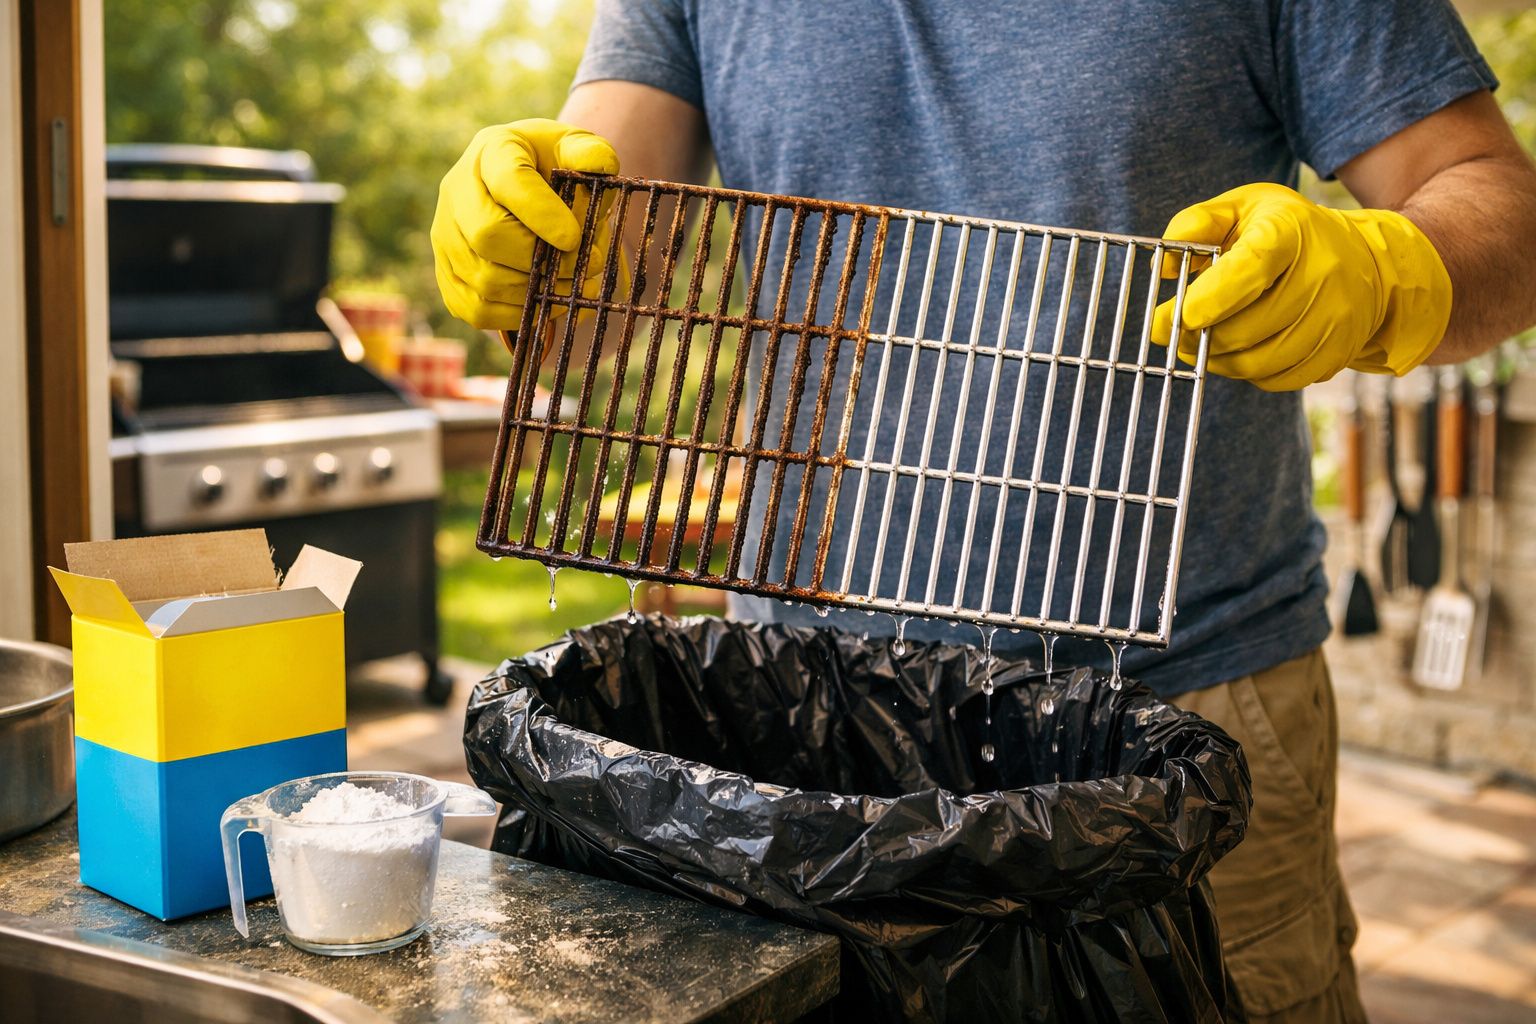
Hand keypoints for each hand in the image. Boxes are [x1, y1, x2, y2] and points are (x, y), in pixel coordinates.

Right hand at [432, 118, 620, 332]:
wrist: (529, 190)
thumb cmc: (556, 168)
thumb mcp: (576, 149)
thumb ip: (592, 153)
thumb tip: (600, 163)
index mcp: (491, 150)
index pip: (509, 182)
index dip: (543, 215)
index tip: (575, 238)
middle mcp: (457, 190)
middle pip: (486, 236)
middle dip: (540, 259)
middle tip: (581, 265)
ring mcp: (445, 234)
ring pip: (482, 278)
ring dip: (535, 291)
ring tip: (572, 284)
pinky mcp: (447, 272)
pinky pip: (475, 308)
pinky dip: (515, 315)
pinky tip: (544, 302)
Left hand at [1152, 183, 1451, 390]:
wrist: (1364, 259)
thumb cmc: (1287, 233)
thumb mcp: (1243, 208)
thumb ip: (1197, 224)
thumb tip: (1163, 265)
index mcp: (1290, 232)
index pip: (1249, 270)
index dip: (1210, 299)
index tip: (1179, 315)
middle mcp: (1322, 276)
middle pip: (1246, 327)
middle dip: (1199, 337)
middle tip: (1173, 333)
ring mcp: (1335, 319)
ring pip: (1258, 361)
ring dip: (1218, 359)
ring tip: (1203, 342)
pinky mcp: (1338, 353)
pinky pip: (1277, 379)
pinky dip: (1248, 373)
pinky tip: (1240, 351)